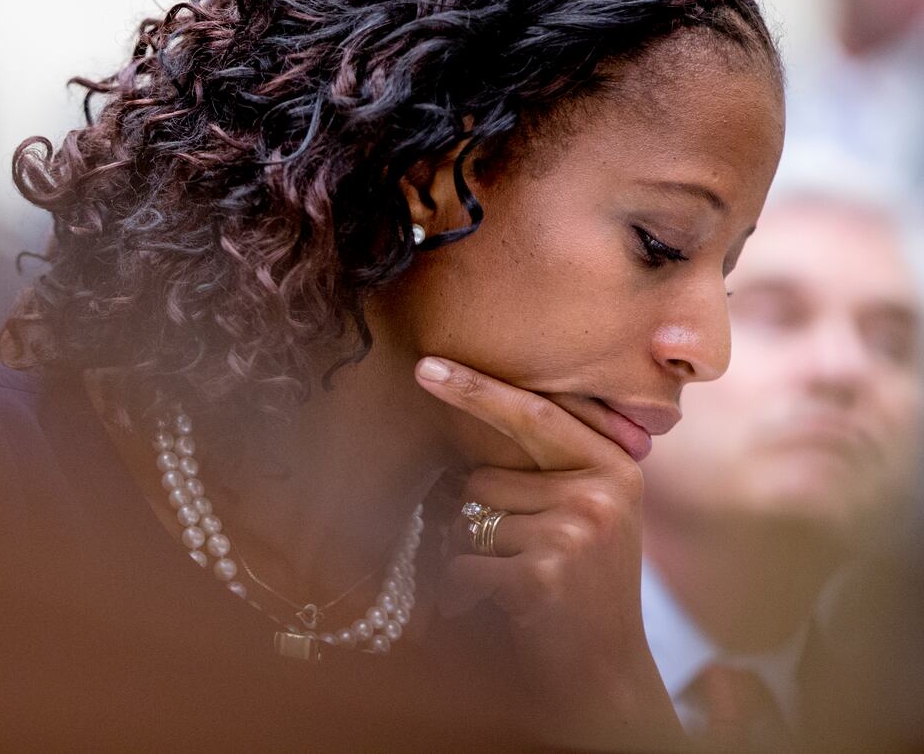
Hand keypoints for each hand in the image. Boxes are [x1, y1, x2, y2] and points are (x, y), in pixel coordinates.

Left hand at [414, 356, 683, 746]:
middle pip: (484, 477)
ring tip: (522, 587)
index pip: (534, 414)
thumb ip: (552, 469)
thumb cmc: (584, 590)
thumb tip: (472, 413)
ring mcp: (574, 532)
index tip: (426, 365)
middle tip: (528, 563)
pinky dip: (464, 592)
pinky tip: (505, 611)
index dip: (478, 389)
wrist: (608, 675)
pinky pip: (462, 563)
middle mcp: (601, 493)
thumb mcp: (589, 517)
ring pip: (469, 520)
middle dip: (479, 516)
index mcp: (615, 468)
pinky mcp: (543, 572)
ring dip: (474, 556)